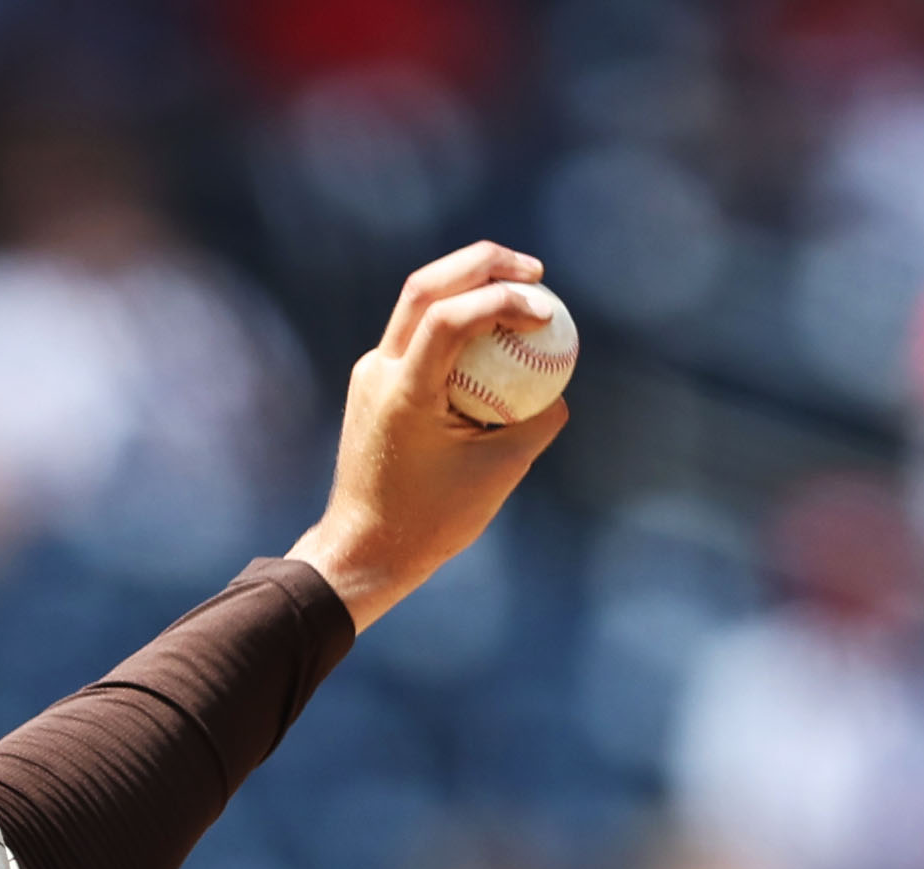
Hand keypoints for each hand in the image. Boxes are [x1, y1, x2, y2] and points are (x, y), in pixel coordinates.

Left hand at [287, 244, 573, 633]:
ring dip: (469, 283)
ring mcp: (371, 373)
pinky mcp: (375, 383)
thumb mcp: (499, 474)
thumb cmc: (431, 522)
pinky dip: (457, 318)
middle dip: (484, 263)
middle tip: (534, 272)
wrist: (364, 551)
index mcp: (403, 392)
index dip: (503, 300)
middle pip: (427, 285)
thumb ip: (536, 425)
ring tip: (520, 289)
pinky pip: (418, 333)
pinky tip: (493, 332)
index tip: (546, 313)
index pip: (450, 317)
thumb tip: (560, 390)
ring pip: (418, 301)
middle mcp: (378, 371)